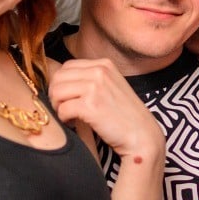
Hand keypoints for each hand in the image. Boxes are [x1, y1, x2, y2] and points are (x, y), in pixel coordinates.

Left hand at [47, 58, 163, 160]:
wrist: (142, 135)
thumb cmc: (125, 115)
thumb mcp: (110, 86)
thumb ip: (90, 79)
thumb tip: (57, 80)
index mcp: (104, 64)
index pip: (67, 66)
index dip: (62, 83)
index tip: (68, 98)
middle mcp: (100, 71)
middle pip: (58, 77)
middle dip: (56, 95)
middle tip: (65, 109)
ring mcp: (95, 87)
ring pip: (57, 92)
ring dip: (59, 107)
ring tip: (70, 116)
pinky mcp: (91, 105)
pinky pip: (62, 109)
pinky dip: (64, 119)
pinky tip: (75, 124)